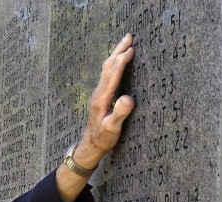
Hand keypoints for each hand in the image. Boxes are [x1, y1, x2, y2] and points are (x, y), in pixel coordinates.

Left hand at [73, 33, 134, 168]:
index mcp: (102, 99)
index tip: (131, 49)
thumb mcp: (112, 128)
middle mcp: (98, 93)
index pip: (112, 75)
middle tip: (129, 36)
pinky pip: (107, 74)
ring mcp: (98, 94)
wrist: (90, 145)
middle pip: (108, 67)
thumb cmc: (103, 138)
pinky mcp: (100, 96)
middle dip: (118, 50)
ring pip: (106, 69)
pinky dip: (114, 63)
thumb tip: (127, 98)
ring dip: (115, 54)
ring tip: (125, 43)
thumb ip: (119, 113)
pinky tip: (117, 61)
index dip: (122, 61)